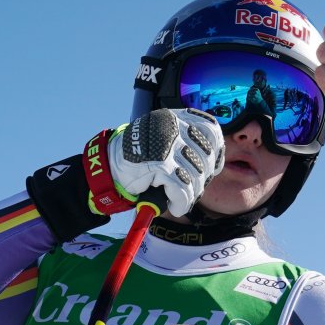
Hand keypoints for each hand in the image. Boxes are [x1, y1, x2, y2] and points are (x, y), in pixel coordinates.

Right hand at [108, 108, 224, 217]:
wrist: (108, 165)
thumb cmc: (139, 155)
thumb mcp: (163, 139)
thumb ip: (186, 143)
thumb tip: (215, 163)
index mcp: (175, 118)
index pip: (210, 129)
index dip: (216, 150)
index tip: (214, 167)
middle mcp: (173, 128)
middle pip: (205, 156)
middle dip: (202, 178)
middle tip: (191, 188)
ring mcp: (167, 146)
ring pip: (195, 175)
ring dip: (191, 193)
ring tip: (181, 199)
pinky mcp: (160, 165)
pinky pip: (182, 189)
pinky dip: (181, 202)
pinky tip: (176, 207)